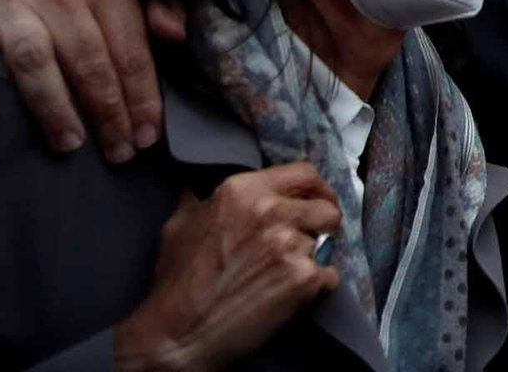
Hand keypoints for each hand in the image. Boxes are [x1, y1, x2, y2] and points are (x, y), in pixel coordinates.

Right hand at [0, 0, 183, 162]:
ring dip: (53, 107)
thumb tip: (178, 34)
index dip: (141, 95)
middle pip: (86, 59)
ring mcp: (11, 3)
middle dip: (106, 110)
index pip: (128, 48)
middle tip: (118, 151)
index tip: (147, 135)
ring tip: (70, 145)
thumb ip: (159, 10)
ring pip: (34, 61)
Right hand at [113, 163, 342, 371]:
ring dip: (314, 258)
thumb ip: (200, 199)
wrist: (178, 334)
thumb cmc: (177, 284)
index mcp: (243, 190)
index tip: (317, 202)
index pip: (304, 174)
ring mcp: (290, 243)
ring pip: (328, 243)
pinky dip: (317, 287)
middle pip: (326, 208)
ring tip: (286, 274)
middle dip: (322, 225)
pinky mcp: (304, 278)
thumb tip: (195, 185)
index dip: (316, 190)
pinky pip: (330, 275)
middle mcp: (271, 210)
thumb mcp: (180, 224)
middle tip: (308, 241)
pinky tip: (290, 295)